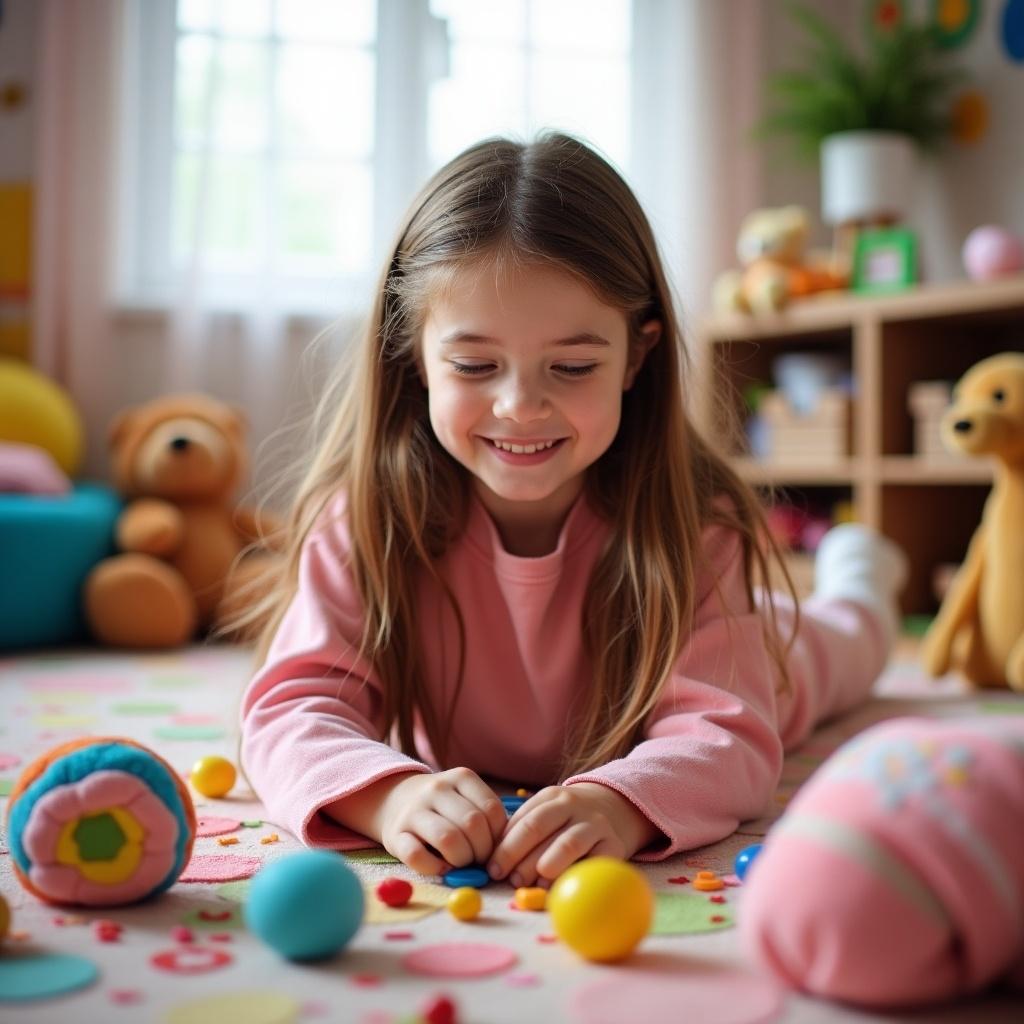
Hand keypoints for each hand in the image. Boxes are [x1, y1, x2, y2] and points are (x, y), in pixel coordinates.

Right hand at [375, 768, 507, 875]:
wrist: (395, 799)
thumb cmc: (444, 806)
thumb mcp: (466, 797)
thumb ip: (486, 816)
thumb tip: (504, 849)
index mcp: (461, 777)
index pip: (492, 810)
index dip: (498, 836)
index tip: (493, 847)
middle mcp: (437, 789)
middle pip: (472, 824)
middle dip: (482, 851)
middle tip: (478, 860)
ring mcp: (414, 810)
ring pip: (448, 839)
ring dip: (461, 860)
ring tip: (461, 863)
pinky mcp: (395, 835)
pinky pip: (417, 856)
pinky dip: (434, 868)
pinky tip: (441, 868)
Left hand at [486, 782, 658, 887]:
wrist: (616, 809)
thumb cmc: (568, 821)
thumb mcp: (548, 813)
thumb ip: (523, 831)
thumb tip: (494, 863)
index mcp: (550, 796)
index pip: (523, 820)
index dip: (505, 846)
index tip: (492, 869)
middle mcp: (572, 805)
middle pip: (539, 827)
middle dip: (518, 855)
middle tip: (510, 880)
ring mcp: (594, 824)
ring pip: (567, 843)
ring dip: (545, 865)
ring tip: (533, 885)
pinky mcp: (614, 845)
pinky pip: (593, 863)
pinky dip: (575, 877)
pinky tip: (561, 890)